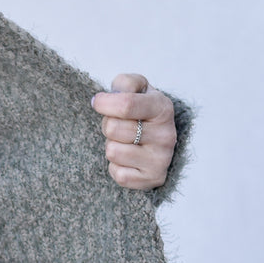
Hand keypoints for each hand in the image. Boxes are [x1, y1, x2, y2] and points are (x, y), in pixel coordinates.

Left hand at [91, 73, 176, 189]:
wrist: (158, 141)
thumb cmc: (142, 111)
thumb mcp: (138, 89)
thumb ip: (126, 83)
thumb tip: (112, 95)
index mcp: (163, 108)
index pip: (126, 104)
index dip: (104, 103)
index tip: (97, 102)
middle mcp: (166, 135)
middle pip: (113, 128)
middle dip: (108, 125)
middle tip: (118, 125)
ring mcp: (161, 160)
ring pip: (113, 152)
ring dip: (112, 146)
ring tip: (124, 142)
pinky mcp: (153, 179)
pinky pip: (117, 173)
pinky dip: (116, 166)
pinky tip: (128, 159)